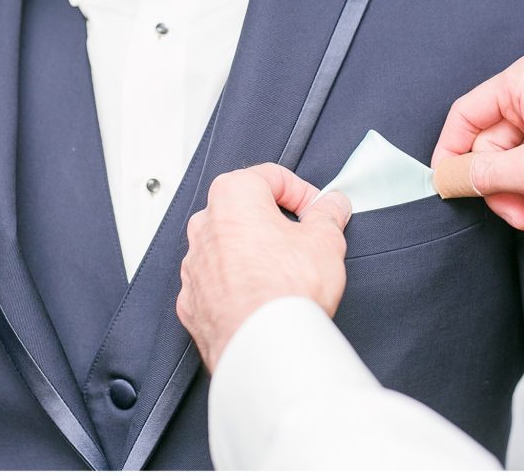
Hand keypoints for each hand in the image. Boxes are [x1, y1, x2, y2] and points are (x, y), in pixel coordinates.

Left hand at [177, 163, 351, 370]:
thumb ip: (329, 214)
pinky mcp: (191, 300)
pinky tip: (262, 299)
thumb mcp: (326, 240)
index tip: (318, 211)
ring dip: (254, 254)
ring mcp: (193, 264)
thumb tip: (332, 205)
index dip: (303, 193)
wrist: (263, 347)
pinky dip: (236, 285)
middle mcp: (204, 225)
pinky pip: (216, 282)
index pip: (272, 176)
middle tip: (304, 242)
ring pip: (227, 247)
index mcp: (233, 196)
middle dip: (275, 222)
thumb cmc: (286, 290)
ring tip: (284, 275)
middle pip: (244, 210)